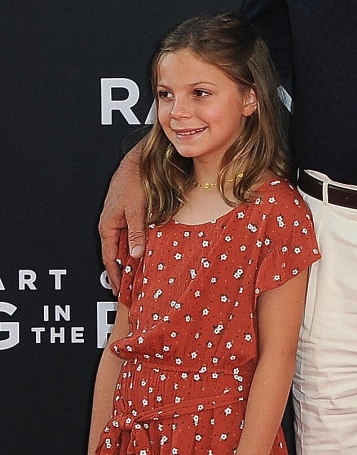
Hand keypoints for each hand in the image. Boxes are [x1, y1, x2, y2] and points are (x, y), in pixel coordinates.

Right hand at [98, 146, 144, 290]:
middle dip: (125, 272)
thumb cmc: (133, 182)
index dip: (115, 276)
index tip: (120, 292)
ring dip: (134, 260)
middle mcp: (113, 225)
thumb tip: (135, 255)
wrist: (139, 162)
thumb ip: (136, 232)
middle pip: (118, 254)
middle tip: (134, 289)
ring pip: (127, 245)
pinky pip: (134, 235)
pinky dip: (140, 246)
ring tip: (143, 276)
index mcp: (108, 226)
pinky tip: (149, 253)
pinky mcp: (132, 214)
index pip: (109, 258)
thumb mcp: (136, 210)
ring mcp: (122, 219)